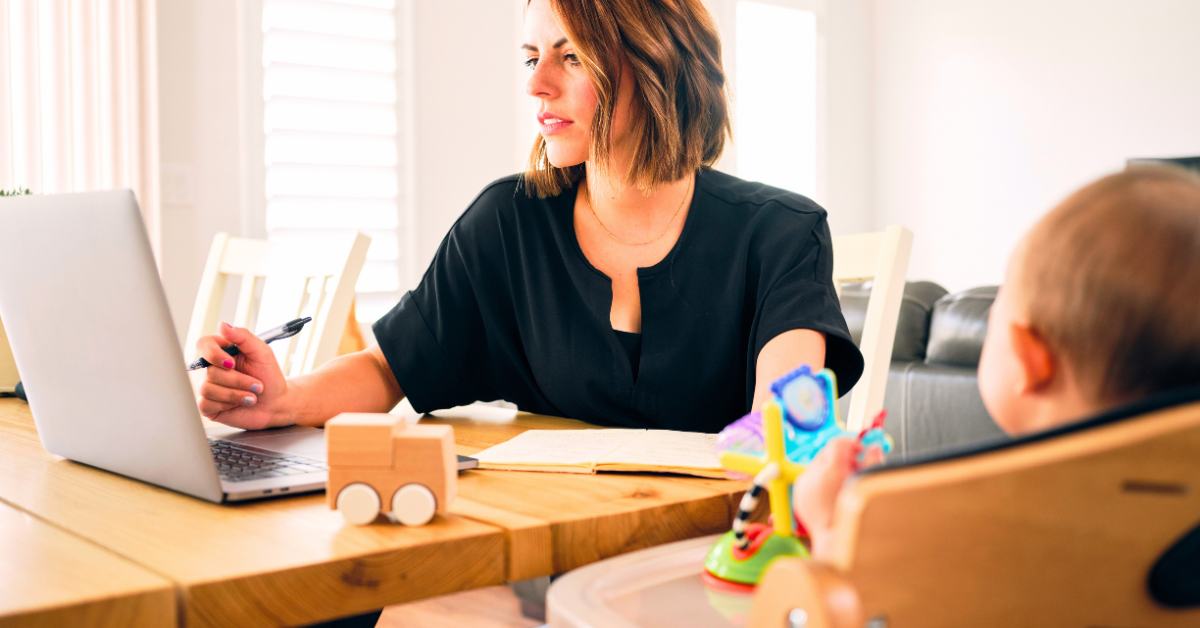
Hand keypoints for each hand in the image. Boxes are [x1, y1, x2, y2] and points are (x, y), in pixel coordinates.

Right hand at [194, 322, 292, 429]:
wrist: (276, 402)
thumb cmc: (269, 376)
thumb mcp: (262, 352)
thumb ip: (243, 336)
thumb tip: (223, 325)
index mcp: (222, 351)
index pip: (203, 344)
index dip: (213, 353)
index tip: (231, 362)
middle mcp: (212, 368)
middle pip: (210, 372)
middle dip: (238, 381)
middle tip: (257, 385)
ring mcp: (209, 387)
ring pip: (208, 389)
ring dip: (236, 394)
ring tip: (252, 396)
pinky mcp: (208, 406)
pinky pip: (205, 404)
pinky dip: (228, 404)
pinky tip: (240, 403)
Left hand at [792, 437, 861, 558]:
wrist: (836, 542)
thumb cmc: (853, 516)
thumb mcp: (867, 486)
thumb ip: (872, 463)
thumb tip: (873, 449)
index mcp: (831, 469)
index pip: (837, 443)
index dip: (850, 443)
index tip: (858, 449)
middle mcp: (814, 474)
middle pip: (827, 453)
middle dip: (841, 457)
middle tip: (855, 467)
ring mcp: (804, 485)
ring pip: (817, 466)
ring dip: (830, 469)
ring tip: (843, 483)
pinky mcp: (799, 495)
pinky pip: (809, 479)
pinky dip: (819, 481)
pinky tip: (831, 493)